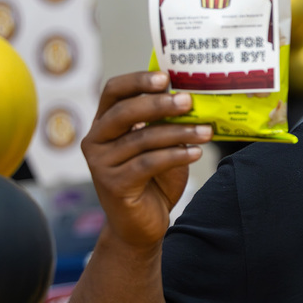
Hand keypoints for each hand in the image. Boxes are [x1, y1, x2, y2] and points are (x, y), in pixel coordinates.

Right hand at [81, 71, 212, 251]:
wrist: (142, 224)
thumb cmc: (154, 179)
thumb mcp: (161, 145)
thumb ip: (166, 122)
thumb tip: (192, 97)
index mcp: (105, 123)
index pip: (113, 91)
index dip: (138, 80)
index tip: (166, 77)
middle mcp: (96, 140)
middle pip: (124, 112)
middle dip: (159, 104)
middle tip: (188, 101)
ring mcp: (101, 163)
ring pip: (141, 140)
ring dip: (178, 132)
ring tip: (206, 132)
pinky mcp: (113, 185)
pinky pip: (148, 164)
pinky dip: (175, 156)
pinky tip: (196, 153)